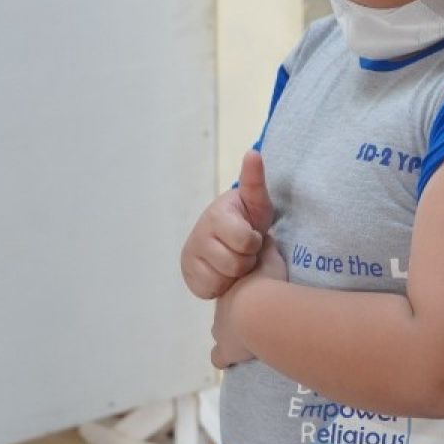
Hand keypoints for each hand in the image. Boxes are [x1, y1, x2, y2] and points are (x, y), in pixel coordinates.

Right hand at [181, 150, 274, 298]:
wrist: (230, 240)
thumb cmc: (247, 219)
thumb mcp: (256, 201)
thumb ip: (255, 181)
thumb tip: (253, 153)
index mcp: (216, 214)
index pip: (245, 241)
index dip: (254, 242)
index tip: (252, 235)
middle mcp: (197, 234)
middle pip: (235, 264)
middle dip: (246, 259)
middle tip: (244, 250)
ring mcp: (189, 256)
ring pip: (223, 279)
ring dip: (235, 274)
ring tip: (235, 259)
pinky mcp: (188, 276)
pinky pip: (210, 290)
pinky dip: (222, 285)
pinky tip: (224, 272)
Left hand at [211, 236, 285, 368]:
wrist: (258, 308)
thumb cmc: (267, 283)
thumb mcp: (270, 258)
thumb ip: (268, 249)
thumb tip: (268, 237)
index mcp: (234, 290)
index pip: (234, 293)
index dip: (242, 297)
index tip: (253, 300)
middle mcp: (223, 310)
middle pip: (224, 315)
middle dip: (235, 319)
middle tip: (254, 323)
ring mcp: (223, 332)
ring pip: (220, 336)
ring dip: (232, 340)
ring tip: (249, 343)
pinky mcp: (226, 350)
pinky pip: (220, 357)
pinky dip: (224, 358)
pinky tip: (232, 360)